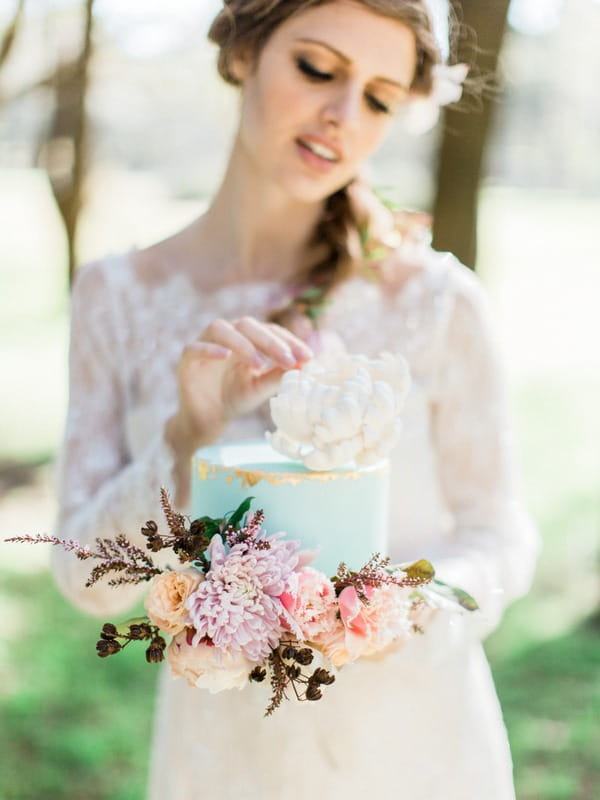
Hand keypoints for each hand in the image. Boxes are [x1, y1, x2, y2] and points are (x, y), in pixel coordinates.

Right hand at [166, 315, 312, 458]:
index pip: (270, 330)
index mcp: (248, 339)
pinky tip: (224, 356)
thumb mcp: (261, 388)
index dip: (289, 341)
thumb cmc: (235, 398)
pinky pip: (195, 347)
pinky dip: (209, 349)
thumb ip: (278, 375)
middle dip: (270, 341)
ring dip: (241, 343)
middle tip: (288, 359)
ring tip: (257, 363)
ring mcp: (205, 343)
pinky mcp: (187, 358)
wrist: (208, 418)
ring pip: (220, 328)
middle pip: (247, 325)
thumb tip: (305, 364)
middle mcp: (227, 335)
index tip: (308, 357)